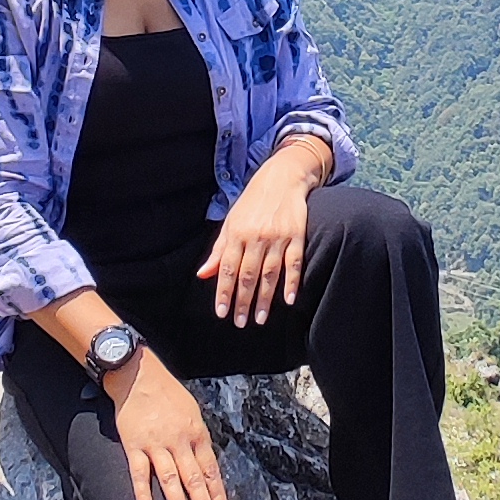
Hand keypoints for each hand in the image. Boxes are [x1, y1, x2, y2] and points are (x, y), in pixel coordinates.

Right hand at [106, 351, 227, 499]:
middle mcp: (179, 441)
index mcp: (196, 434)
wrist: (139, 376)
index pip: (210, 469)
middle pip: (195, 478)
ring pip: (170, 479)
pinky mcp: (134, 445)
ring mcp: (156, 444)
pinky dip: (143, 494)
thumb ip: (198, 440)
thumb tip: (206, 465)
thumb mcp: (192, 413)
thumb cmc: (167, 394)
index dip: (217, 493)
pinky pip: (140, 474)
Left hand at [198, 140, 323, 325]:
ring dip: (265, 297)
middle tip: (240, 322)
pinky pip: (294, 262)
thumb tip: (203, 274)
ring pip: (269, 272)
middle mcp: (255, 236)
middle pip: (247, 275)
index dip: (224, 292)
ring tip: (260, 318)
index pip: (227, 268)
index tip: (222, 313)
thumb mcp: (231, 222)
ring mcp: (277, 236)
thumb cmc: (253, 202)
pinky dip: (292, 281)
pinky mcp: (297, 234)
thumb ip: (219, 250)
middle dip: (243, 300)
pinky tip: (288, 299)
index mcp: (236, 233)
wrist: (282, 177)